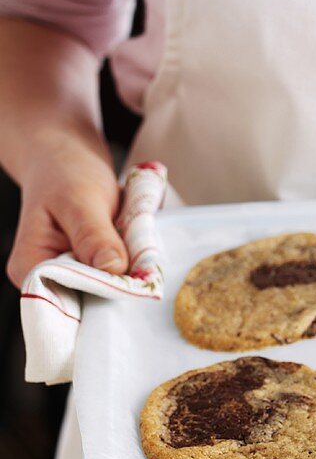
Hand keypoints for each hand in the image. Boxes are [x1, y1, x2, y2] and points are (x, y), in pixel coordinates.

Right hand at [6, 127, 127, 287]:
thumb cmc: (65, 173)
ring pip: (106, 290)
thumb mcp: (79, 199)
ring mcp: (68, 277)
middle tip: (144, 262)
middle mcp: (44, 280)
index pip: (66, 301)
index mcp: (28, 268)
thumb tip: (113, 268)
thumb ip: (94, 236)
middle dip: (118, 285)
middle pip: (88, 300)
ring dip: (128, 274)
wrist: (67, 157)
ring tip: (136, 247)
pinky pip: (114, 277)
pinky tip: (135, 248)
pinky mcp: (89, 270)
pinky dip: (129, 265)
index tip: (132, 277)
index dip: (101, 294)